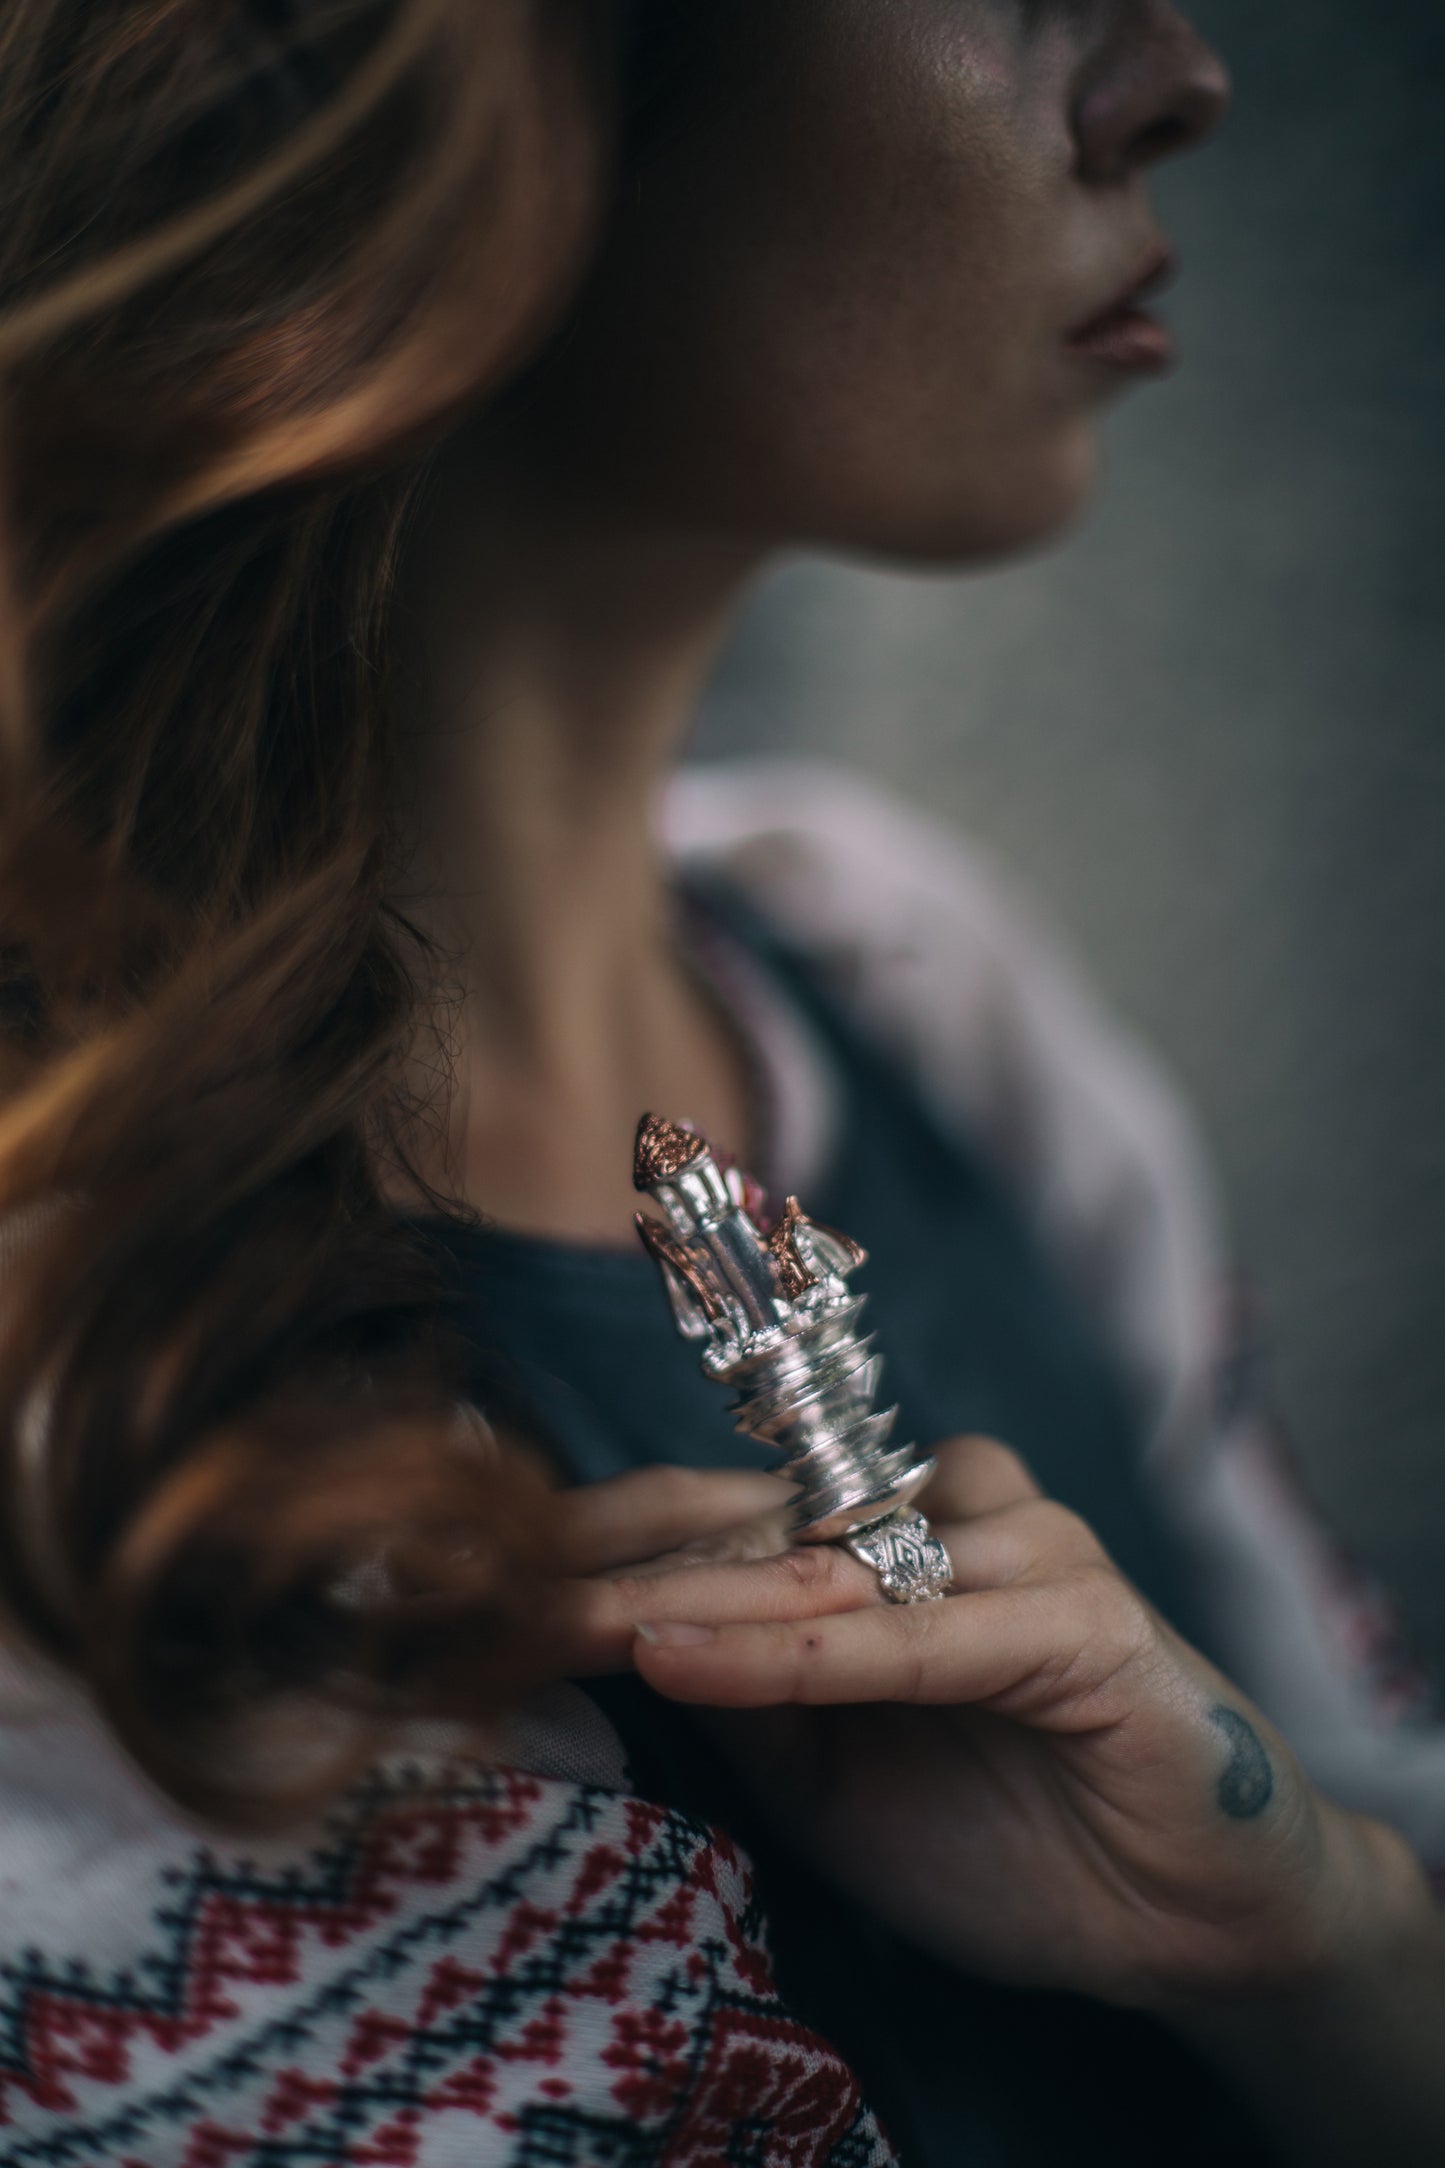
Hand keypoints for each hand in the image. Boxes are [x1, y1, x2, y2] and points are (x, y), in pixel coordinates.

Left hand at [567, 1438, 1400, 2012]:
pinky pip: (913, 1631)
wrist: (1177, 1917)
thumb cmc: (1004, 1839)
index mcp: (889, 1541)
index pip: (728, 1525)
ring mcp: (1018, 1549)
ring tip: (574, 1625)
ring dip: (697, 1600)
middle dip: (625, 1567)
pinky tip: (695, 1657)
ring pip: (824, 1566)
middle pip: (759, 1526)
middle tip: (497, 1590)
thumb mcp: (828, 1778)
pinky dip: (801, 1650)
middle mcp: (948, 1516)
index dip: (611, 1555)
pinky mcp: (1078, 1612)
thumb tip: (614, 1637)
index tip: (486, 1586)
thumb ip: (747, 1693)